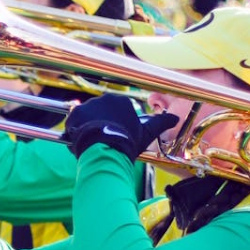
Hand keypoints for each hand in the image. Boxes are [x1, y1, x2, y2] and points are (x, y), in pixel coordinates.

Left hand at [61, 93, 177, 161]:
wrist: (106, 150)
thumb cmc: (127, 142)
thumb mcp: (147, 133)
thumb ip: (161, 123)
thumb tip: (176, 119)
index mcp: (120, 101)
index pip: (115, 112)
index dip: (114, 125)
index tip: (114, 136)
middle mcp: (103, 98)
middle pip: (100, 113)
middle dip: (100, 125)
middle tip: (103, 140)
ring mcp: (88, 105)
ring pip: (86, 117)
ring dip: (87, 128)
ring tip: (92, 142)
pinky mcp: (75, 114)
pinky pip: (73, 122)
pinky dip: (75, 131)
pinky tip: (80, 141)